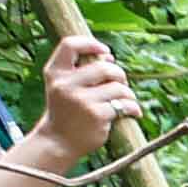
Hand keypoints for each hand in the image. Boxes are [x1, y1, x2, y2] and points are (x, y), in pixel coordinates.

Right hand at [18, 30, 137, 175]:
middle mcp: (65, 84)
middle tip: (120, 84)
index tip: (105, 52)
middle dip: (119, 75)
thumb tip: (108, 56)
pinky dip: (133, 107)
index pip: (70, 45)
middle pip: (105, 67)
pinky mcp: (97, 115)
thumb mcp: (64, 87)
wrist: (58, 142)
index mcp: (55, 73)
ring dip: (128, 93)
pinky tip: (132, 112)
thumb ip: (80, 70)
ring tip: (125, 101)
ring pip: (118, 87)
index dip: (91, 44)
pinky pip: (124, 104)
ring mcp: (81, 100)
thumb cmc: (66, 111)